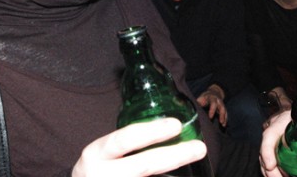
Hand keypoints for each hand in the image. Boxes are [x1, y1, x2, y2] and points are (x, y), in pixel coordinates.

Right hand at [72, 118, 207, 176]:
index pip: (125, 139)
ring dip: (174, 174)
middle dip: (175, 155)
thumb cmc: (98, 170)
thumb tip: (167, 130)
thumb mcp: (103, 153)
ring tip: (195, 158)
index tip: (176, 125)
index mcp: (96, 154)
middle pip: (144, 165)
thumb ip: (126, 145)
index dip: (151, 132)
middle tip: (199, 147)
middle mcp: (102, 174)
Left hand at [196, 86, 226, 126]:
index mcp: (211, 97)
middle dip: (221, 114)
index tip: (210, 117)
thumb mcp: (201, 98)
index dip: (212, 110)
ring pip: (224, 110)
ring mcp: (221, 104)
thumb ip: (197, 103)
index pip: (213, 103)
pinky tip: (224, 125)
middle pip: (221, 107)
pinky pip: (225, 113)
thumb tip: (191, 109)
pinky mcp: (223, 107)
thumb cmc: (204, 97)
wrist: (213, 92)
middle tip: (220, 121)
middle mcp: (217, 100)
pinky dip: (225, 119)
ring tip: (223, 124)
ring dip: (224, 117)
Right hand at [259, 106, 296, 176]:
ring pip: (265, 152)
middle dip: (267, 165)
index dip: (266, 149)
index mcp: (286, 119)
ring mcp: (275, 135)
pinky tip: (281, 176)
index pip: (270, 134)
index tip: (271, 165)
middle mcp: (276, 126)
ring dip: (269, 169)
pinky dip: (272, 168)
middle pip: (265, 146)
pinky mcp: (277, 143)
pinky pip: (270, 155)